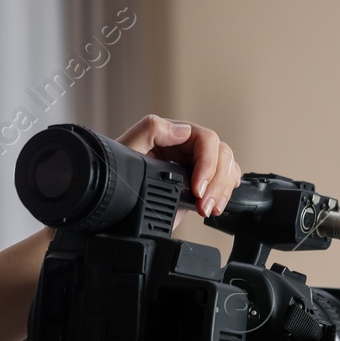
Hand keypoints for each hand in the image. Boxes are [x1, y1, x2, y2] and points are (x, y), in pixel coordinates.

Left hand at [116, 115, 240, 219]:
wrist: (111, 200)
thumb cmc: (115, 173)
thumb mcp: (127, 148)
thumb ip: (151, 130)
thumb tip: (183, 131)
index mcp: (172, 133)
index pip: (206, 140)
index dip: (207, 164)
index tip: (197, 188)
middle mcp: (187, 146)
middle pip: (222, 154)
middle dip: (217, 182)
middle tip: (204, 206)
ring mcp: (195, 165)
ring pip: (228, 167)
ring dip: (223, 190)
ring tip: (207, 210)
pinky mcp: (200, 183)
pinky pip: (226, 181)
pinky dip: (226, 194)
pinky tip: (214, 206)